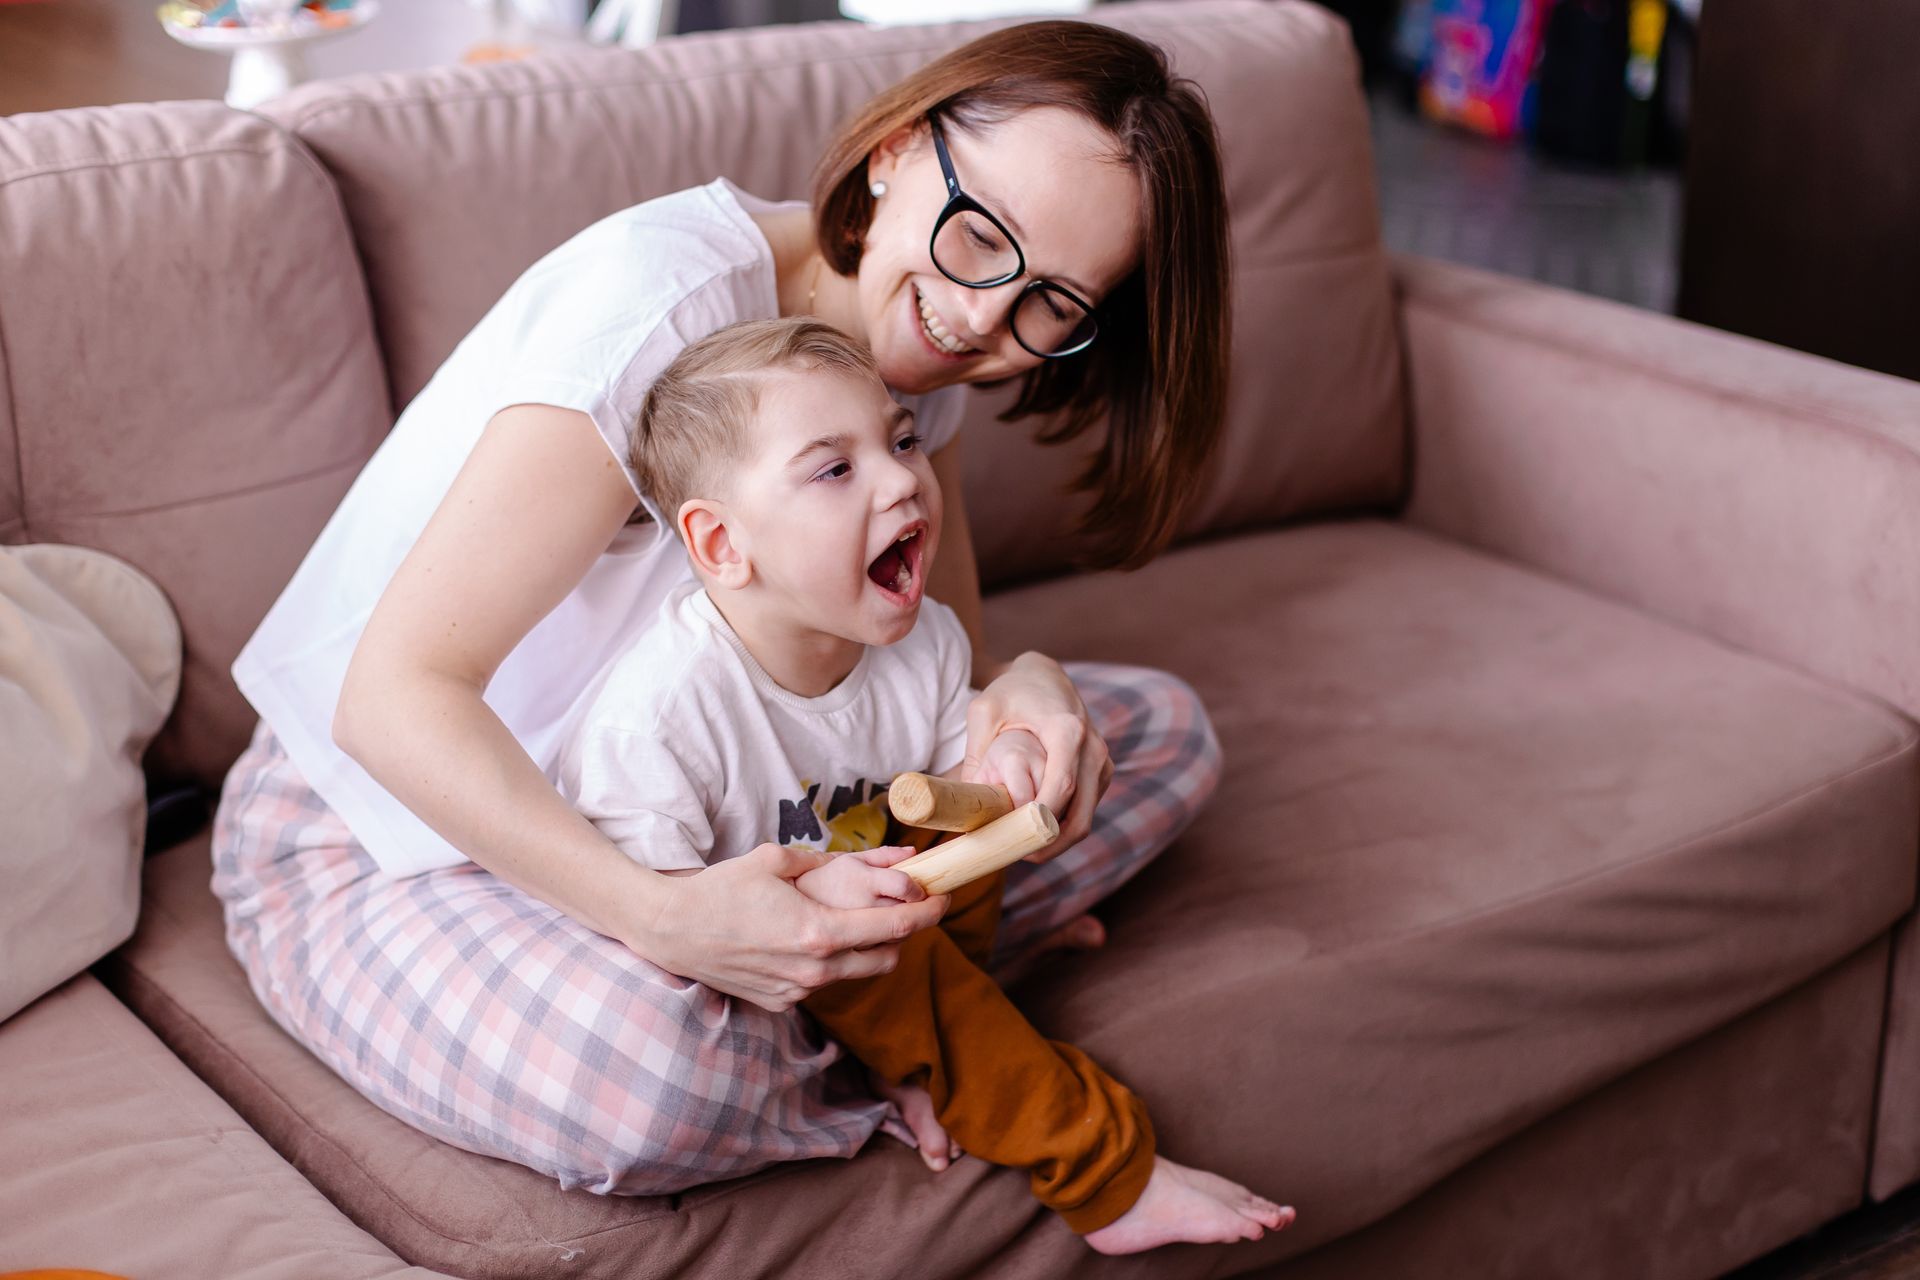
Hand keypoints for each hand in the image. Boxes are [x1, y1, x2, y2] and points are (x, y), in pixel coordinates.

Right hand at [637, 842, 948, 1012]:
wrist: (672, 930)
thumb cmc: (720, 889)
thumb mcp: (774, 860)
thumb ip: (823, 861)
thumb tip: (865, 859)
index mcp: (819, 931)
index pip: (894, 927)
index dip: (927, 913)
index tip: (942, 900)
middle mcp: (814, 969)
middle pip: (886, 959)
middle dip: (902, 935)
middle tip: (903, 910)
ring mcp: (797, 991)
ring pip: (854, 973)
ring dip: (864, 951)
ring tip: (853, 922)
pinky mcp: (780, 1003)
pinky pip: (821, 984)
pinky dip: (828, 964)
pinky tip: (808, 941)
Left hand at [962, 652, 1111, 863]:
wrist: (1044, 675)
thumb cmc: (1011, 691)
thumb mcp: (983, 713)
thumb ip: (976, 754)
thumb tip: (969, 801)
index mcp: (1067, 730)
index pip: (1061, 788)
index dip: (1039, 822)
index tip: (1012, 841)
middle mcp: (1093, 748)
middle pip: (1080, 815)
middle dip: (1049, 844)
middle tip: (1015, 858)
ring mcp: (1102, 761)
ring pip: (1086, 818)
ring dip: (1057, 840)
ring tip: (1020, 849)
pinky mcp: (1101, 771)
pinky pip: (1086, 810)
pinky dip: (1064, 827)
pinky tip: (1034, 832)